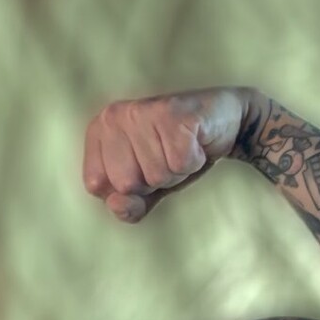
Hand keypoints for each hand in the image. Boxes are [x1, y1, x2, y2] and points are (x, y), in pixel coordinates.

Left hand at [82, 87, 255, 222]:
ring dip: (176, 171)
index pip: (96, 185)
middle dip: (152, 181)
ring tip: (180, 150)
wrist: (224, 120)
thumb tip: (115, 204)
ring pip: (155, 175)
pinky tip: (195, 143)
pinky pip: (179, 164)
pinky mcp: (172, 114)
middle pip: (126, 184)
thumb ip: (128, 206)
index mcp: (99, 131)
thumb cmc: (176, 154)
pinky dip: (193, 162)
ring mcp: (142, 112)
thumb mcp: (147, 188)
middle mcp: (114, 117)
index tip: (143, 166)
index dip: (127, 189)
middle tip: (166, 158)